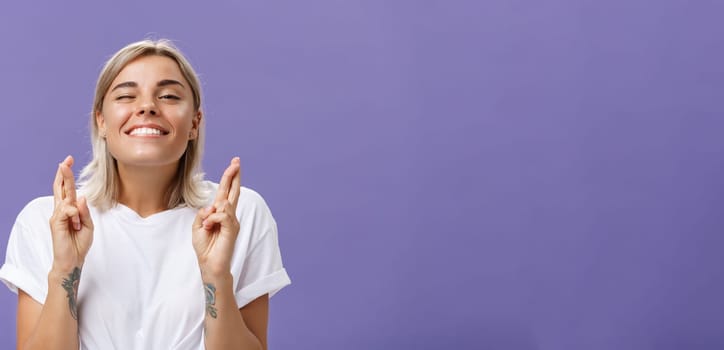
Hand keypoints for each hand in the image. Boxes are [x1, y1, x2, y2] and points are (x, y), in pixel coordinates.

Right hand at [49, 156, 93, 271]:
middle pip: (61, 188)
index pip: (67, 189)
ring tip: (77, 226)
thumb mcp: (88, 225)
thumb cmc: (79, 243)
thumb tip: (81, 197)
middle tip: (66, 161)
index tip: (69, 160)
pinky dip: (74, 215)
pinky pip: (66, 211)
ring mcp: (57, 216)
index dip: (67, 175)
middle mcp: (61, 210)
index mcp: (70, 209)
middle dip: (64, 174)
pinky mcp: (55, 223)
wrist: (72, 260)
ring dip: (76, 210)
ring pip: (66, 200)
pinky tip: (75, 224)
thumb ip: (85, 211)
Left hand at [192, 157, 241, 275]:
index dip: (229, 178)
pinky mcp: (232, 227)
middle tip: (237, 161)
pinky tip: (209, 228)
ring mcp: (232, 221)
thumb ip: (203, 213)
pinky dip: (212, 220)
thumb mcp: (197, 227)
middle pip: (232, 191)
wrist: (210, 264)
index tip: (234, 164)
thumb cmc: (205, 247)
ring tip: (207, 227)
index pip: (226, 192)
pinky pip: (222, 215)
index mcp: (219, 213)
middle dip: (234, 175)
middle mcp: (228, 215)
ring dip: (211, 214)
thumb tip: (213, 206)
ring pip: (224, 204)